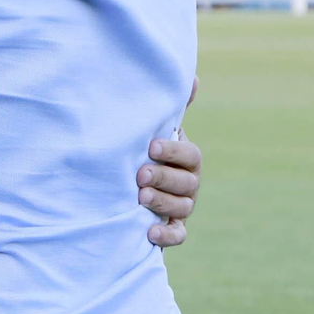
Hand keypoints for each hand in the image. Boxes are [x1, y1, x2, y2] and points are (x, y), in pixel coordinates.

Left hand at [139, 77, 201, 246]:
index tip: (151, 146)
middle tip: (140, 174)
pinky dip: (166, 236)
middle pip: (187, 182)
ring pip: (182, 207)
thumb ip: (168, 108)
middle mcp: (188, 183)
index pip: (190, 154)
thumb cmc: (140, 151)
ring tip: (140, 197)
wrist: (121, 185)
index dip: (173, 151)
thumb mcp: (153, 129)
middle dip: (164, 177)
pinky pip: (177, 236)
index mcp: (186, 158)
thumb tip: (193, 77)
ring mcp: (181, 207)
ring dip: (162, 202)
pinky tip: (149, 232)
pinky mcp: (170, 229)